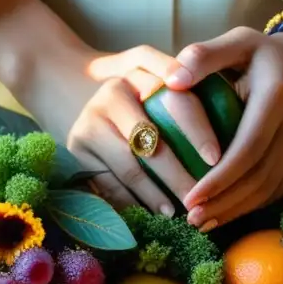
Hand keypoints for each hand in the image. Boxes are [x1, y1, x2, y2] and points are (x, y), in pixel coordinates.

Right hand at [0, 0, 219, 214]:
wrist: (64, 80)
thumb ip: (186, 87)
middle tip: (199, 199)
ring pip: (130, 168)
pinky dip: (131, 201)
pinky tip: (148, 212)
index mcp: (140, 71)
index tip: (216, 159)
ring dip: (156, 195)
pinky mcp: (75, 146)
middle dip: (179, 176)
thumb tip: (218, 126)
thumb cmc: (133, 85)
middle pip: (152, 144)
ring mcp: (90, 121)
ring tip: (176, 212)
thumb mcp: (155, 70)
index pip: (175, 102)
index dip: (197, 131)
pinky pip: (108, 181)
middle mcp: (113, 93)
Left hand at [165, 28, 282, 229]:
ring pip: (275, 188)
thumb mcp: (236, 42)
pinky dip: (259, 204)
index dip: (220, 179)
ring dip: (240, 210)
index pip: (247, 149)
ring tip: (206, 222)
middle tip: (192, 219)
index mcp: (276, 96)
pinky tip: (232, 212)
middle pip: (261, 177)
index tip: (190, 199)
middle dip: (225, 203)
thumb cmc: (262, 53)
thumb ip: (203, 57)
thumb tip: (171, 81)